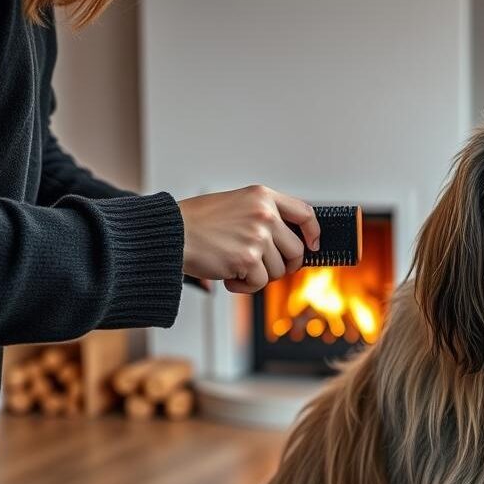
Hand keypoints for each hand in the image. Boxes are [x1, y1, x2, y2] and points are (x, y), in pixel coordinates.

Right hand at [178, 185, 319, 293]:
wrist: (171, 234)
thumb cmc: (198, 222)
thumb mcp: (236, 204)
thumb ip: (264, 216)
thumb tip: (291, 241)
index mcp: (262, 196)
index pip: (305, 213)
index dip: (313, 232)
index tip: (313, 245)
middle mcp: (264, 214)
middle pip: (295, 250)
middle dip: (283, 265)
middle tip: (261, 268)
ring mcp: (257, 236)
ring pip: (277, 270)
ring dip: (257, 276)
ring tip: (234, 266)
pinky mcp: (248, 259)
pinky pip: (259, 284)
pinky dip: (244, 286)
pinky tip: (227, 276)